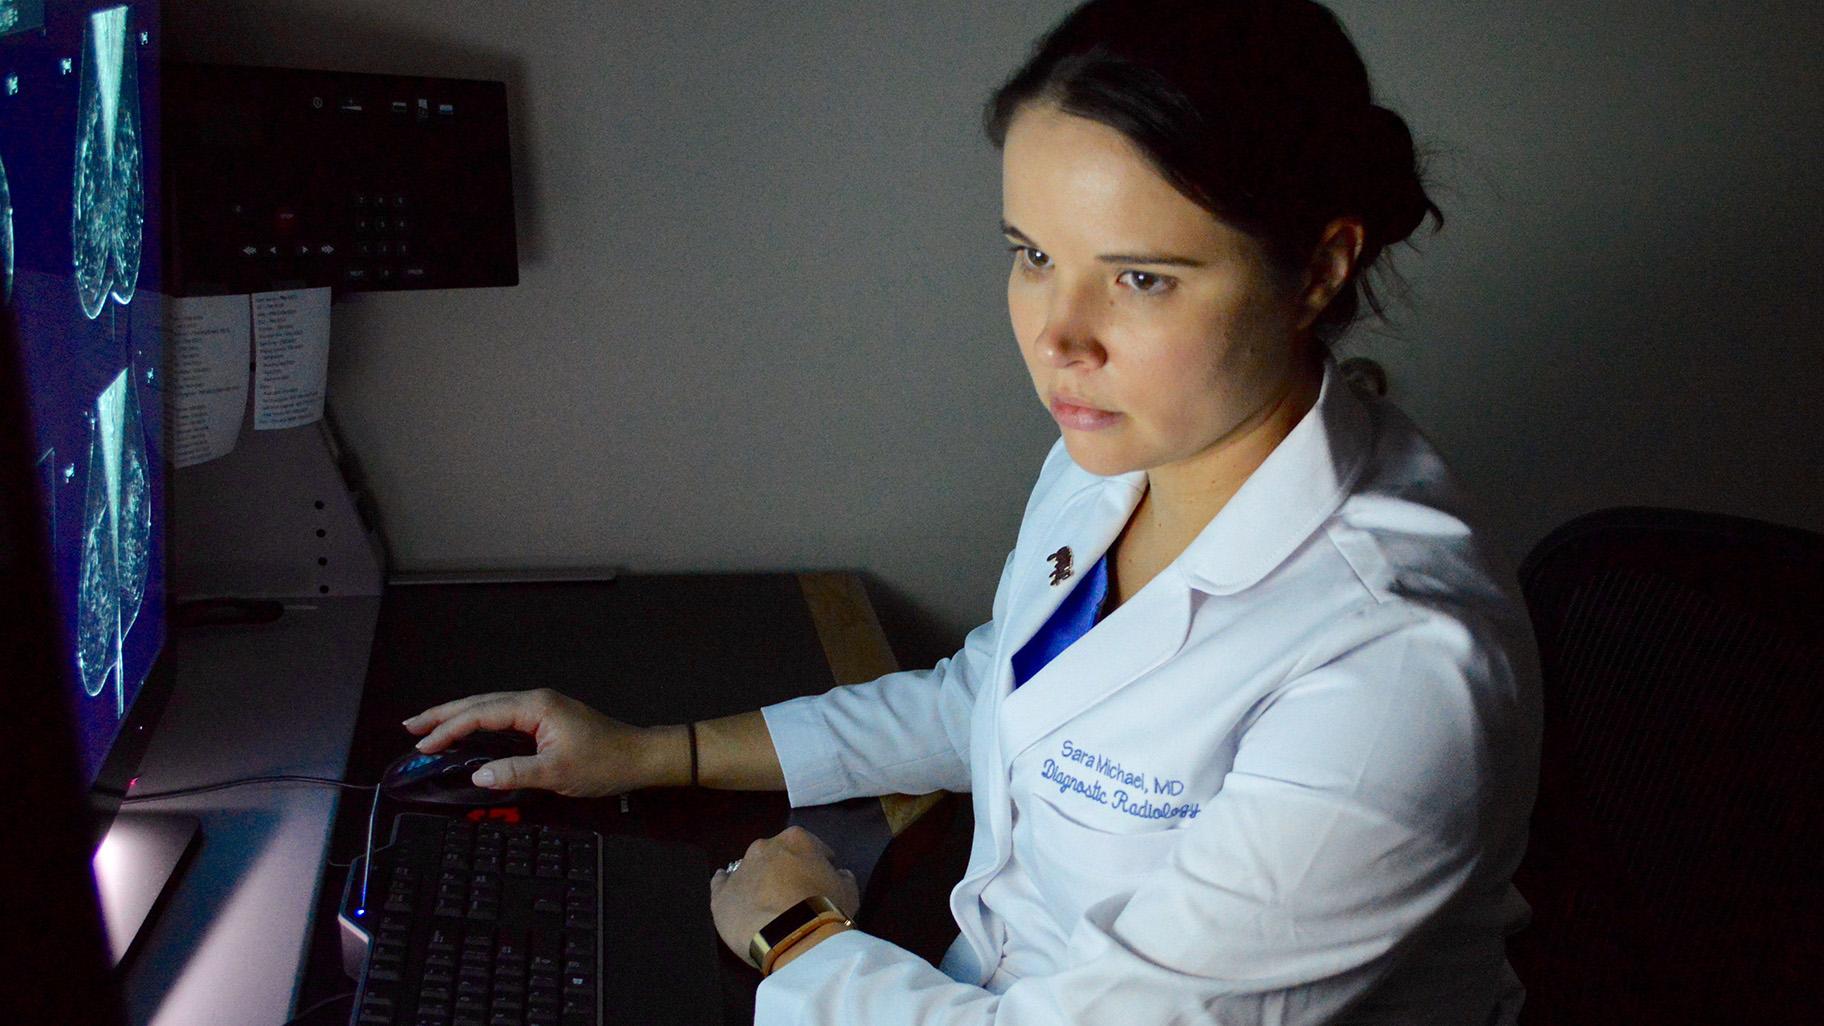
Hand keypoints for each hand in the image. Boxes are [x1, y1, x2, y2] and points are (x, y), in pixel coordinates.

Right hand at [402, 688, 657, 797]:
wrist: (639, 757)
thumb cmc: (604, 763)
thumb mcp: (557, 774)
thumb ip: (514, 773)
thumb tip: (477, 774)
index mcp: (535, 707)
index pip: (481, 714)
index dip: (449, 729)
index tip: (423, 745)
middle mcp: (535, 700)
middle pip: (480, 703)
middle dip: (444, 714)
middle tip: (411, 726)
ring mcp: (542, 707)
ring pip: (490, 707)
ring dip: (460, 717)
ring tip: (429, 727)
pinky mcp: (547, 717)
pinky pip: (503, 715)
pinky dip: (479, 723)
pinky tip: (468, 731)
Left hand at [710, 826, 859, 965]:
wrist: (793, 935)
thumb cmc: (825, 909)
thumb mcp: (849, 891)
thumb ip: (842, 877)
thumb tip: (839, 874)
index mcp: (796, 839)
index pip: (811, 846)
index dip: (818, 865)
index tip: (821, 882)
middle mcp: (765, 847)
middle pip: (777, 856)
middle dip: (785, 871)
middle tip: (795, 896)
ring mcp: (740, 869)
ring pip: (750, 870)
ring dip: (759, 882)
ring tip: (768, 907)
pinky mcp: (721, 894)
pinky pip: (721, 885)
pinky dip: (727, 889)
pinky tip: (733, 899)